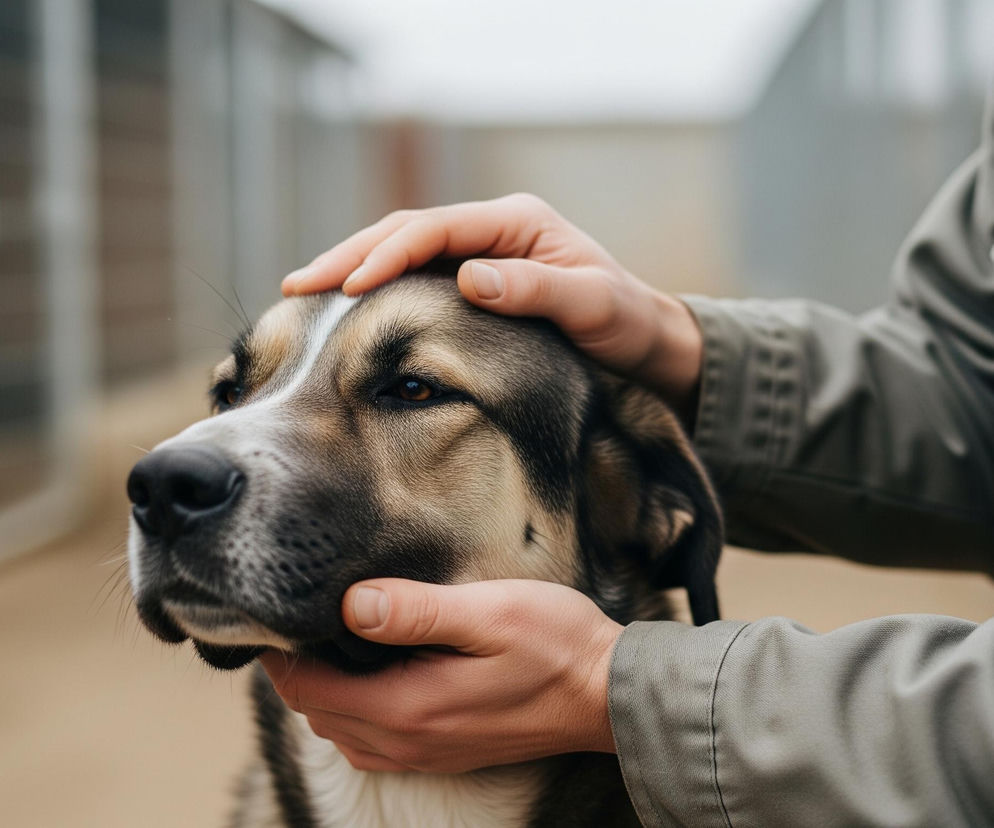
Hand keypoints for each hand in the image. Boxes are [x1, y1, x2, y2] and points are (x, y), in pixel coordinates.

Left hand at [258, 578, 622, 772]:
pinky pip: (373, 743)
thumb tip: (351, 605)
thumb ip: (417, 611)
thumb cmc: (555, 645)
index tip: (269, 616)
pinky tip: (368, 678)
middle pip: (319, 714)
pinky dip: (353, 712)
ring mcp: (427, 752)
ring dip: (322, 694)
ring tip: (323, 643)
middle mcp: (409, 740)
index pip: (310, 691)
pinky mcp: (446, 751)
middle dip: (295, 673)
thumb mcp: (489, 613)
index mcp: (409, 706)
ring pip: (342, 732)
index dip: (280, 657)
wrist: (607, 695)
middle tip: (292, 620)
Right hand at [281, 193, 702, 413]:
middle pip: (406, 230)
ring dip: (355, 268)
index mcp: (515, 221)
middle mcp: (492, 229)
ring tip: (305, 292)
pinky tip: (349, 306)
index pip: (435, 228)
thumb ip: (534, 291)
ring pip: (403, 250)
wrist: (642, 338)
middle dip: (350, 255)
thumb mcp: (590, 307)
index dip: (388, 254)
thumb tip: (468, 278)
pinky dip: (379, 287)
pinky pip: (416, 276)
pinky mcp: (476, 278)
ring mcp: (481, 252)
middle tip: (298, 285)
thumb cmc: (623, 321)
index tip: (349, 286)